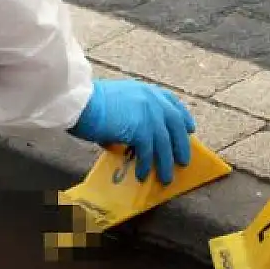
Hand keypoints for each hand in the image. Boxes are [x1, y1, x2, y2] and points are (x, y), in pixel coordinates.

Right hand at [69, 78, 195, 184]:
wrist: (80, 102)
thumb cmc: (89, 101)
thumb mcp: (116, 100)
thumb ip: (129, 113)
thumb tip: (129, 137)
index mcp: (145, 90)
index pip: (172, 102)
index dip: (183, 116)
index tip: (189, 128)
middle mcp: (152, 100)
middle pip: (175, 124)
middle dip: (181, 144)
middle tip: (183, 160)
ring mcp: (149, 114)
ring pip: (164, 143)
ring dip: (165, 163)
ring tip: (166, 178)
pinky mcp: (141, 129)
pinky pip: (148, 152)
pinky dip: (146, 165)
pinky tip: (141, 175)